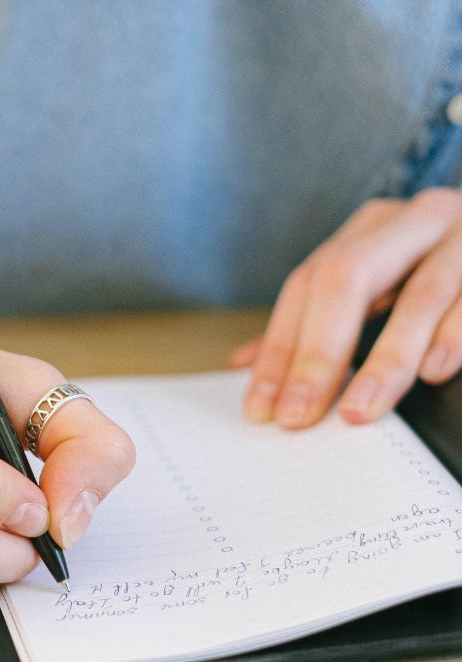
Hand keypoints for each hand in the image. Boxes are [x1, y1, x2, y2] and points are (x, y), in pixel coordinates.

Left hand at [234, 187, 461, 427]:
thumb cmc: (444, 268)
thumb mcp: (379, 283)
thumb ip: (317, 322)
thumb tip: (244, 364)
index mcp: (371, 229)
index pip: (307, 286)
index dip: (280, 348)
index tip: (263, 407)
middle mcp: (414, 222)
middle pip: (348, 279)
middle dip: (317, 355)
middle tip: (298, 416)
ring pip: (421, 294)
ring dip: (385, 359)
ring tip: (357, 410)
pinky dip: (454, 335)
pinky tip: (433, 371)